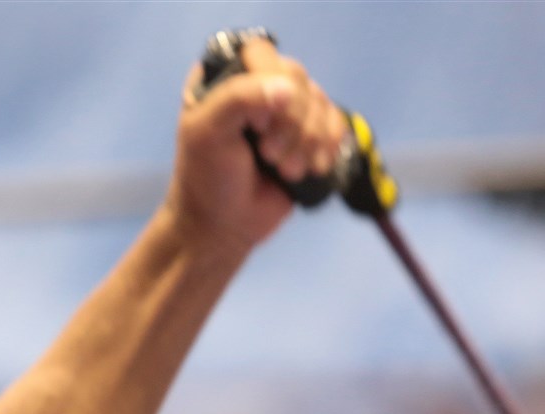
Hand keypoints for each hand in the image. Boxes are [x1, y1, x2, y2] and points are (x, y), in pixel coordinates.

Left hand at [164, 37, 346, 259]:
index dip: (269, 87)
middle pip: (298, 79)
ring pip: (320, 103)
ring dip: (307, 142)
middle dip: (290, 124)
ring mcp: (288, 112)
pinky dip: (327, 148)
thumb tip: (287, 90)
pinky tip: (310, 169)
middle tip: (269, 156)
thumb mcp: (208, 133)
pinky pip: (336, 124)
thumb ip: (239, 98)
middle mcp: (259, 86)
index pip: (262, 55)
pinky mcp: (310, 136)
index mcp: (227, 77)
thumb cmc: (208, 179)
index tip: (256, 125)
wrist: (224, 227)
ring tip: (285, 171)